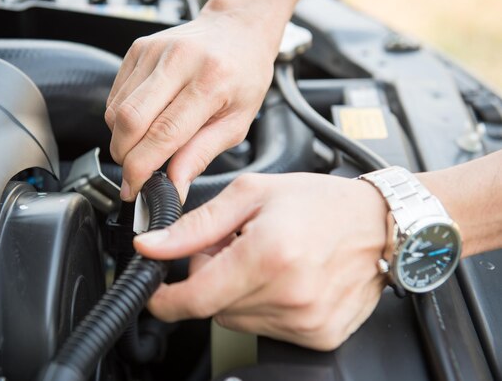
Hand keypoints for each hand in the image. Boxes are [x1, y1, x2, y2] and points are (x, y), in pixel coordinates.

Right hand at [105, 9, 277, 201]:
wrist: (237, 29)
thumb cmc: (243, 75)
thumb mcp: (237, 122)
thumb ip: (201, 154)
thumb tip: (174, 186)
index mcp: (211, 81)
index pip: (163, 134)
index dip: (142, 168)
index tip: (134, 189)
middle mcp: (179, 60)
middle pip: (130, 121)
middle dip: (124, 157)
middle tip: (134, 174)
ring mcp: (154, 51)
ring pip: (117, 110)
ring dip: (122, 140)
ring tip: (143, 147)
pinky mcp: (138, 48)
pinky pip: (116, 95)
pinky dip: (121, 119)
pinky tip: (142, 123)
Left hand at [134, 173, 388, 350]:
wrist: (379, 224)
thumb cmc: (320, 203)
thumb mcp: (251, 195)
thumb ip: (195, 226)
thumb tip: (151, 246)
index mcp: (268, 256)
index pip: (195, 298)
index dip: (165, 300)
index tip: (155, 293)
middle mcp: (289, 295)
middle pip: (213, 307)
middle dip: (209, 279)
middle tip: (233, 248)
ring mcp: (306, 321)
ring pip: (237, 319)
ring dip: (236, 293)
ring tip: (262, 259)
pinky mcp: (319, 334)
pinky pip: (267, 328)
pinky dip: (262, 305)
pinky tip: (282, 278)